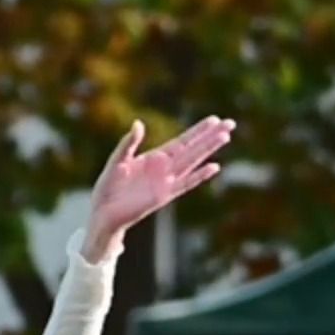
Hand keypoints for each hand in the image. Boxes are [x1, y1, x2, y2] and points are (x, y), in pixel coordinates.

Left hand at [84, 116, 234, 255]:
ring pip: (193, 162)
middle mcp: (165, 168)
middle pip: (193, 149)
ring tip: (225, 137)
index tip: (214, 119)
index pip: (182, 141)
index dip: (198, 131)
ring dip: (208, 150)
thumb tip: (139, 123)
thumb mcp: (117, 160)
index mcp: (155, 158)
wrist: (103, 214)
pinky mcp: (164, 196)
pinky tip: (214, 167)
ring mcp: (167, 182)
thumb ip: (128, 143)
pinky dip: (200, 176)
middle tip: (230, 123)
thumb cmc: (108, 188)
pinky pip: (186, 184)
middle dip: (211, 136)